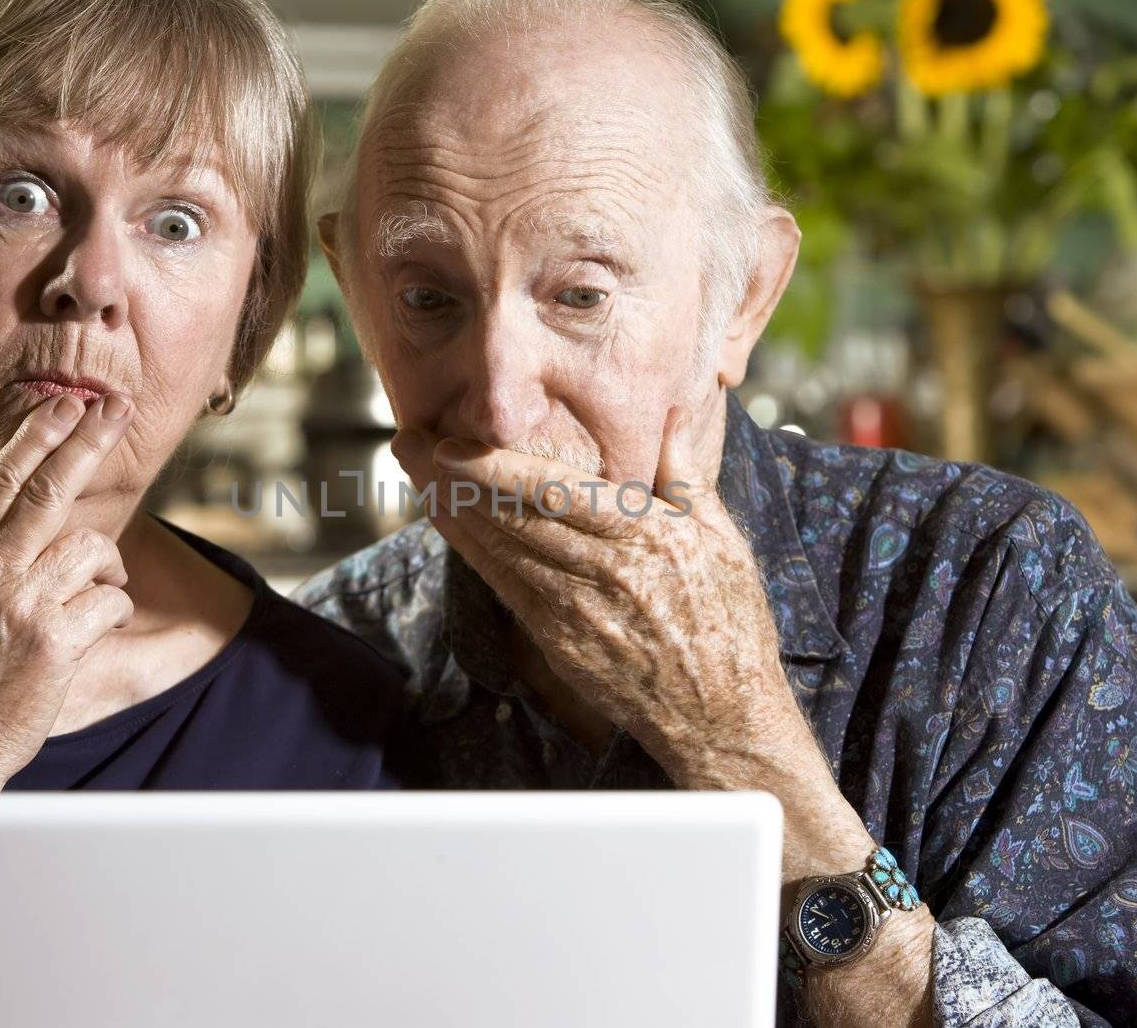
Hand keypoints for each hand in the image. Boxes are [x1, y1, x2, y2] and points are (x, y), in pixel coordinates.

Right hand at [0, 392, 135, 784]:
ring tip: (105, 586)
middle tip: (118, 410)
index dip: (37, 438)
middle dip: (87, 444)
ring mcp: (23, 606)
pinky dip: (115, 610)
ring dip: (109, 564)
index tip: (66, 406)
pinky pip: (108, 602)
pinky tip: (103, 625)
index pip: (1, 483)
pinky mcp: (55, 643)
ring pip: (90, 548)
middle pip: (49, 492)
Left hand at [394, 394, 786, 778]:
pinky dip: (470, 551)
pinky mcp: (558, 642)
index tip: (453, 444)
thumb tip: (670, 419)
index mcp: (647, 539)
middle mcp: (605, 573)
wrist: (721, 717)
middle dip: (454, 478)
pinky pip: (504, 586)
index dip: (498, 469)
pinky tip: (445, 523)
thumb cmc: (729, 625)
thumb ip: (686, 478)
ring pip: (500, 550)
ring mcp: (575, 612)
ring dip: (450, 509)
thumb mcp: (724, 542)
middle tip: (407, 443)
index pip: (558, 495)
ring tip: (413, 472)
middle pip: (514, 518)